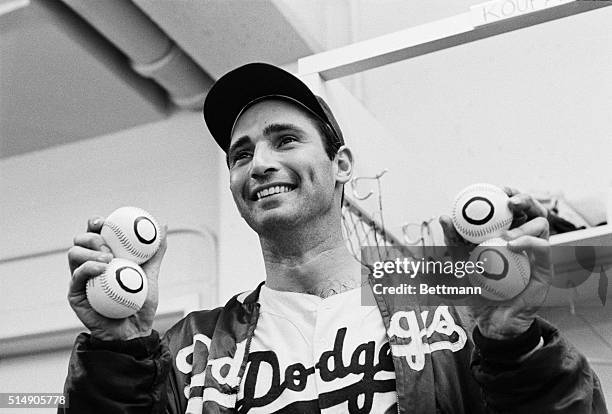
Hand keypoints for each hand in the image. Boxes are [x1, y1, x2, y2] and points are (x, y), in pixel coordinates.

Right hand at [67, 216, 166, 340]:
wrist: (134, 332)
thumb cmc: (140, 305)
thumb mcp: (151, 275)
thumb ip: (155, 253)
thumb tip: (164, 226)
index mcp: (104, 257)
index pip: (95, 234)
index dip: (95, 223)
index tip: (104, 221)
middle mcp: (90, 265)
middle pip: (80, 241)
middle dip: (90, 235)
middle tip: (107, 244)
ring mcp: (81, 279)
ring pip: (74, 254)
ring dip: (89, 251)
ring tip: (108, 258)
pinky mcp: (76, 294)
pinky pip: (77, 277)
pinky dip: (87, 268)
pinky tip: (101, 268)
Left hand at [439, 190, 552, 339]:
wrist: (490, 321)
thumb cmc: (475, 291)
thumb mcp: (459, 264)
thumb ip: (452, 243)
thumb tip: (444, 217)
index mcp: (505, 234)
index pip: (511, 207)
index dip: (507, 193)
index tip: (494, 188)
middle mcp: (522, 240)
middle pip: (531, 209)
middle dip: (522, 198)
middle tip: (509, 199)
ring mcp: (535, 253)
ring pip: (541, 223)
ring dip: (524, 223)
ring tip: (505, 235)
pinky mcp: (543, 269)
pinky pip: (542, 248)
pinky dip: (528, 242)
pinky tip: (512, 244)